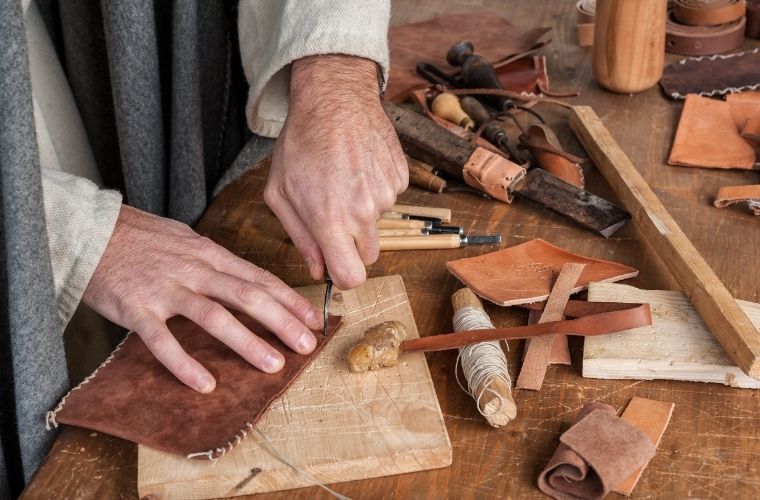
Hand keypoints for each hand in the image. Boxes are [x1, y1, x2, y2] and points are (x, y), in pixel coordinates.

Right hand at [82, 205, 322, 392]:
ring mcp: (166, 289)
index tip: (314, 318)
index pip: (259, 277)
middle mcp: (194, 270)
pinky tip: (205, 384)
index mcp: (210, 254)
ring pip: (214, 316)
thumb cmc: (141, 238)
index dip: (290, 299)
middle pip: (247, 295)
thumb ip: (216, 261)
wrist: (88, 230)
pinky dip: (184, 364)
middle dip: (282, 321)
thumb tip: (249, 280)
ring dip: (247, 341)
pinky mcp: (137, 309)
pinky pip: (163, 340)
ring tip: (272, 364)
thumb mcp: (187, 240)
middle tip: (307, 345)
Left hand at [264, 54, 407, 289]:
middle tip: (334, 216)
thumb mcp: (280, 192)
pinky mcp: (401, 178)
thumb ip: (299, 237)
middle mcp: (363, 212)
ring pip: (378, 224)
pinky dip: (375, 189)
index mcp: (330, 220)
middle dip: (352, 245)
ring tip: (343, 179)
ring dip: (363, 212)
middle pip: (368, 256)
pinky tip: (358, 166)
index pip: (351, 277)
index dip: (342, 276)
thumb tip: (318, 269)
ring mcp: (387, 194)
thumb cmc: (301, 142)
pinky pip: (389, 198)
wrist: (335, 98)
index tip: (335, 265)